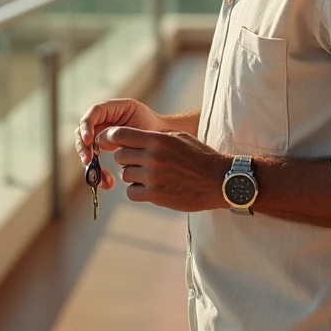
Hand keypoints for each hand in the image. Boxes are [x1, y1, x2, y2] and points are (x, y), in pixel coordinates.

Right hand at [75, 99, 163, 190]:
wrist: (163, 141)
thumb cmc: (156, 129)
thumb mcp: (142, 126)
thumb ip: (125, 132)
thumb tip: (102, 141)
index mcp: (113, 109)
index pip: (93, 113)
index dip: (87, 126)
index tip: (90, 140)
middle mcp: (103, 120)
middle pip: (83, 131)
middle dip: (83, 146)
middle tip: (88, 161)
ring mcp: (102, 134)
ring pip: (87, 147)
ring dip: (90, 163)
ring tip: (101, 178)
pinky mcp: (104, 149)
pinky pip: (95, 160)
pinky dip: (99, 172)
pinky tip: (108, 182)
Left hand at [98, 126, 232, 211]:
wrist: (219, 181)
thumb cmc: (200, 157)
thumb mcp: (179, 137)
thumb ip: (154, 137)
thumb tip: (132, 136)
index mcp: (157, 140)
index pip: (120, 135)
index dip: (112, 138)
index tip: (111, 142)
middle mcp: (152, 157)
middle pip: (120, 156)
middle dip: (126, 158)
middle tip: (139, 161)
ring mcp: (153, 177)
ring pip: (125, 175)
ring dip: (133, 175)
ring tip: (150, 175)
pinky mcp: (155, 195)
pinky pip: (131, 192)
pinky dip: (137, 191)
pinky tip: (150, 188)